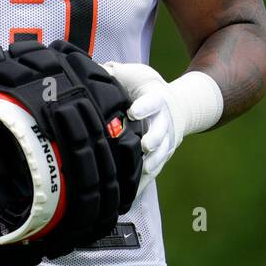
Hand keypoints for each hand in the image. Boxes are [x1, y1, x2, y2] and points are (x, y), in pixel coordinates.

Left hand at [100, 62, 222, 197]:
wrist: (178, 106)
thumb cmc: (147, 88)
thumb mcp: (135, 74)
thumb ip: (114, 73)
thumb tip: (87, 68)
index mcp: (157, 100)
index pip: (152, 103)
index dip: (144, 108)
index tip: (133, 112)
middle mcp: (164, 123)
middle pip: (161, 133)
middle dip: (153, 140)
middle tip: (143, 146)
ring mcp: (165, 142)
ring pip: (160, 156)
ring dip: (150, 165)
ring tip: (137, 176)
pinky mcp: (161, 157)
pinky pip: (153, 172)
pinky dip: (142, 184)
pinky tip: (128, 197)